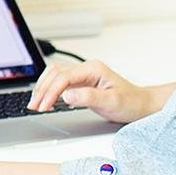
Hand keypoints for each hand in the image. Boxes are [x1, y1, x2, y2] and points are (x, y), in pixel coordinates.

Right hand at [27, 58, 154, 123]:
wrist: (141, 105)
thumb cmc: (130, 102)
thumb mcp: (112, 102)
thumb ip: (88, 97)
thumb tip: (67, 95)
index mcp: (93, 69)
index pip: (64, 77)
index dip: (51, 91)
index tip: (44, 105)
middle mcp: (86, 69)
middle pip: (55, 73)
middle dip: (42, 89)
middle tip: (34, 106)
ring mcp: (83, 75)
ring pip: (54, 75)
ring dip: (43, 88)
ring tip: (36, 103)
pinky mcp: (81, 83)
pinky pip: (59, 82)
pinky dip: (49, 90)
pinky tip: (46, 100)